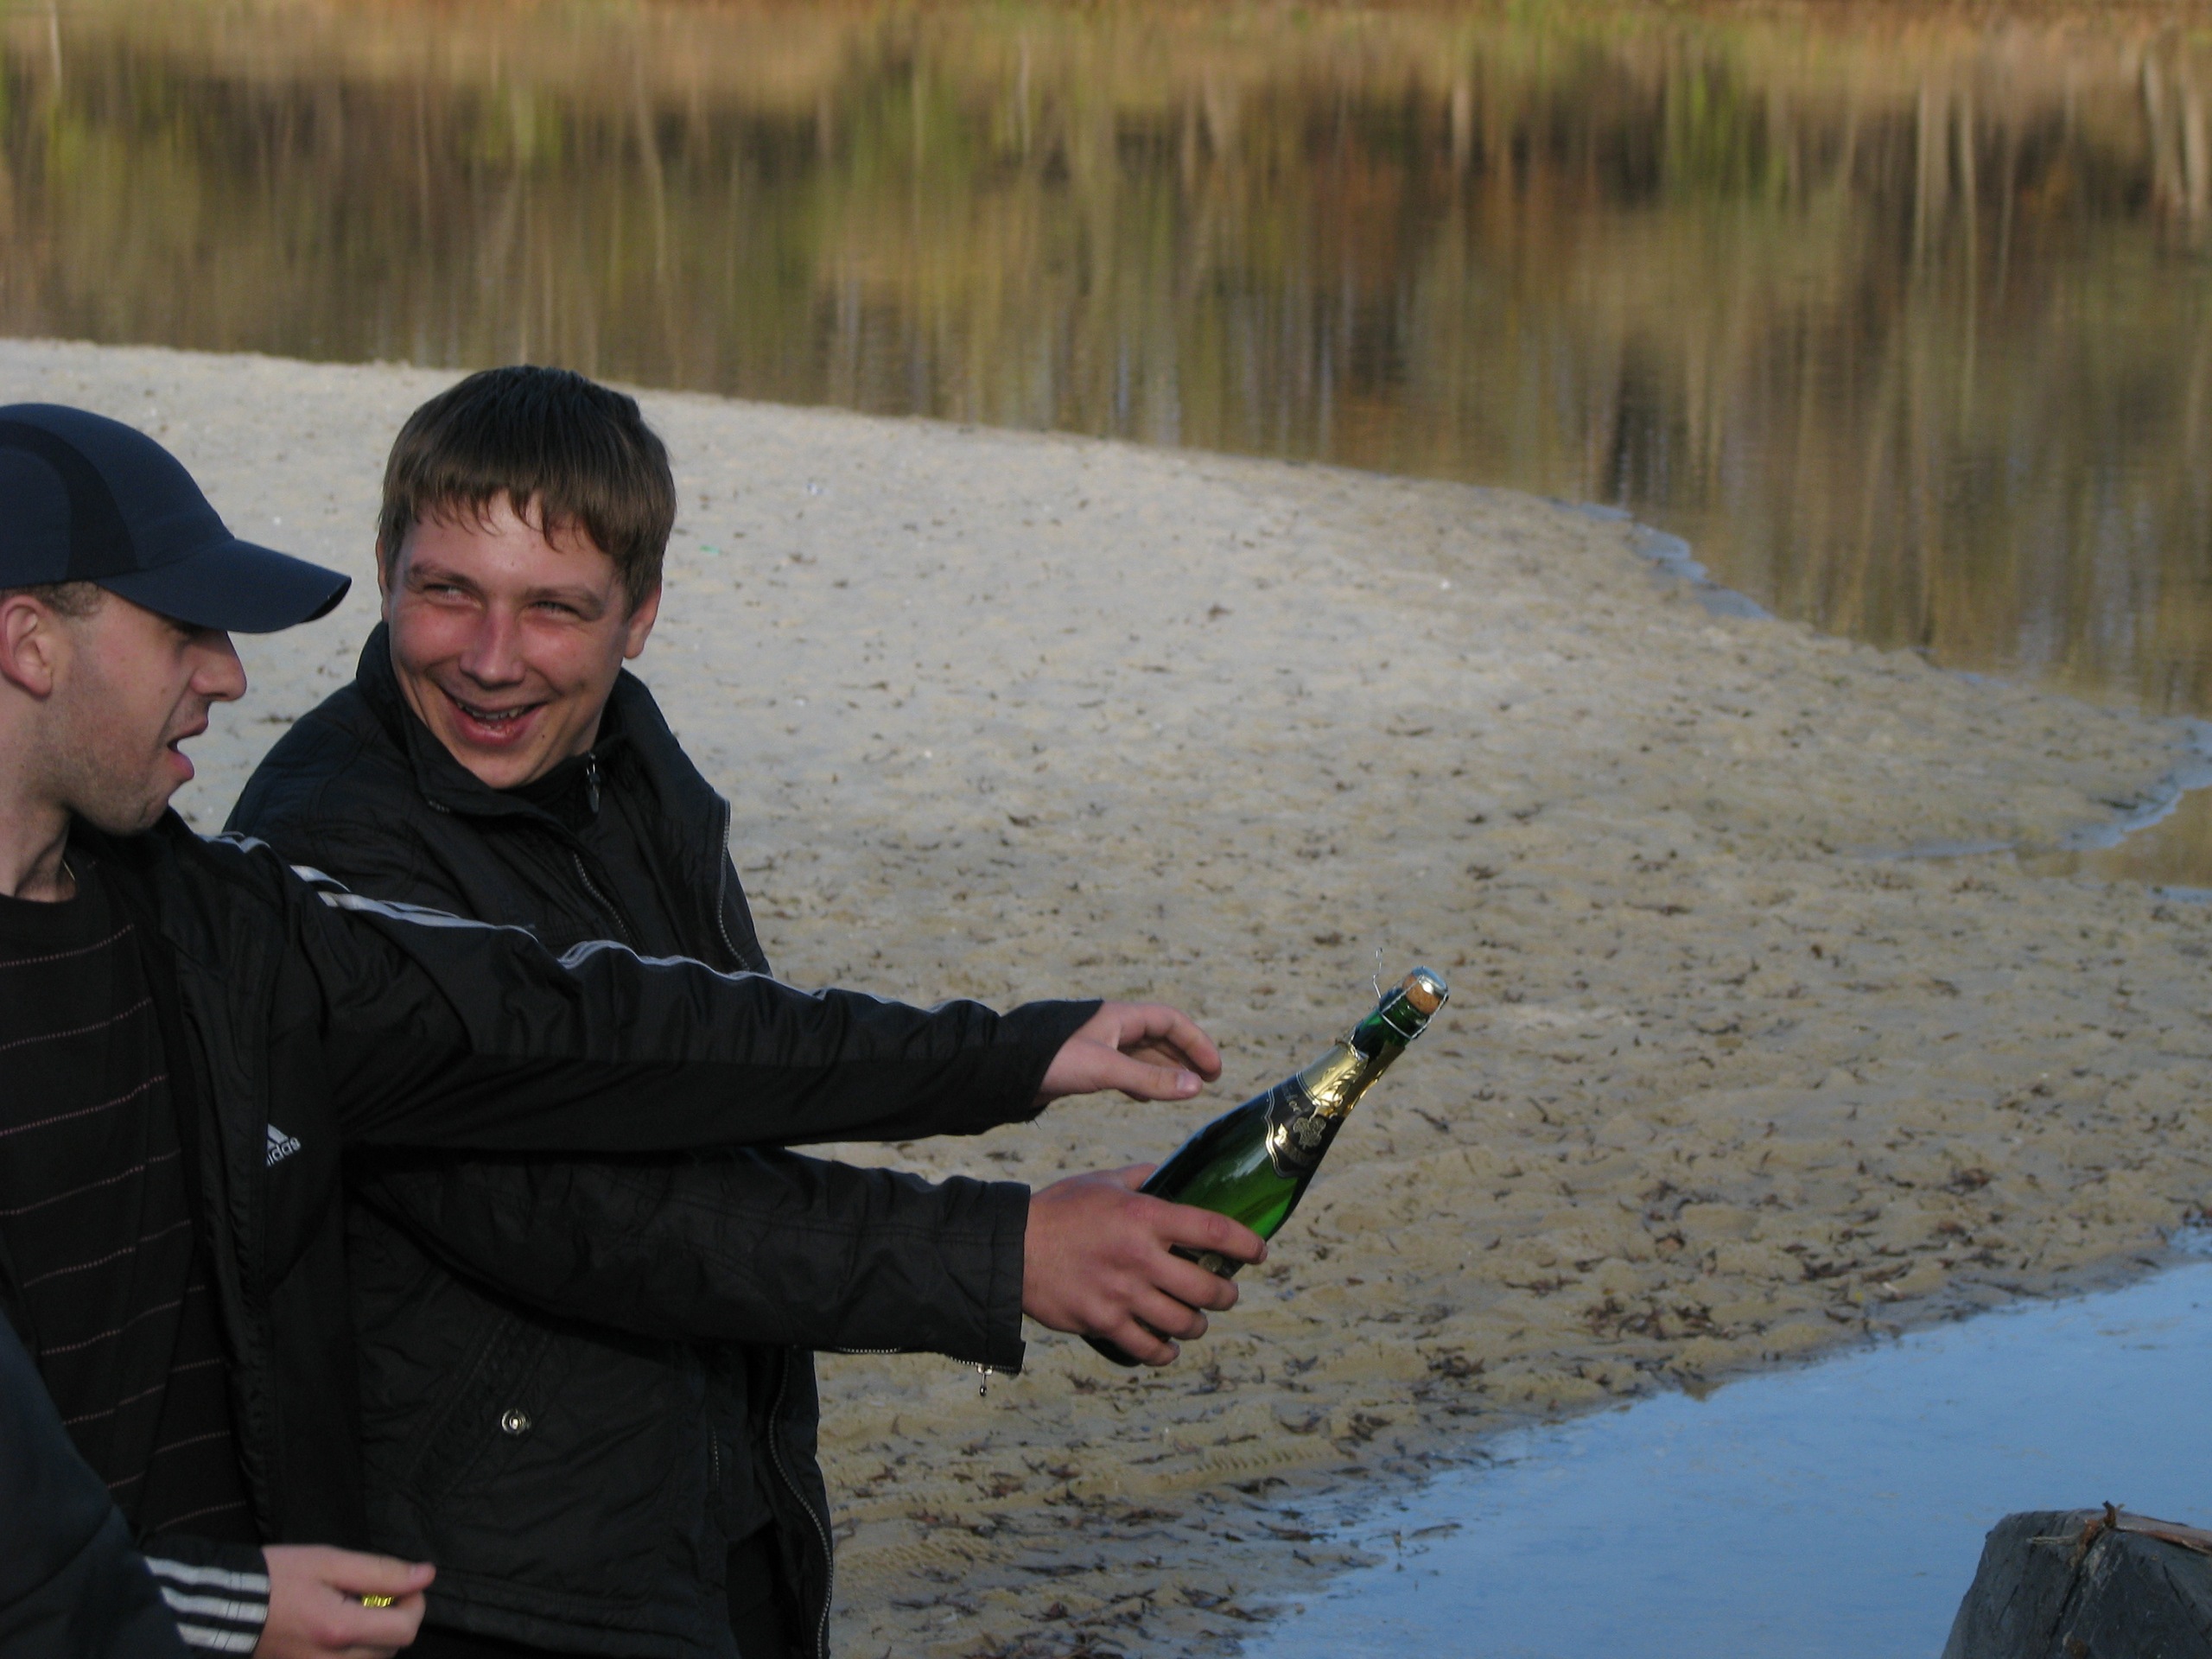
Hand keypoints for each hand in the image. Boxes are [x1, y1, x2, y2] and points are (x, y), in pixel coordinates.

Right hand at [255, 1546, 432, 1658]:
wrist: (227, 1606)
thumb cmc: (278, 1577)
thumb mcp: (331, 1562)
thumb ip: (382, 1572)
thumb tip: (426, 1576)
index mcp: (339, 1630)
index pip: (405, 1630)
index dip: (414, 1603)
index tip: (401, 1585)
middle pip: (392, 1648)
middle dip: (394, 1618)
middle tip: (372, 1593)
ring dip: (376, 1636)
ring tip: (353, 1609)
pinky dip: (355, 1649)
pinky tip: (340, 1628)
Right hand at [1022, 1165, 1266, 1364]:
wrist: (1013, 1247)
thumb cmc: (1060, 1209)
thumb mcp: (1103, 1181)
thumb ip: (1141, 1177)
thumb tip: (1167, 1172)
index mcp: (1146, 1217)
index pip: (1215, 1230)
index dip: (1247, 1244)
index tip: (1260, 1252)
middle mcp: (1141, 1257)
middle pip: (1209, 1288)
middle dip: (1226, 1294)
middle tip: (1226, 1292)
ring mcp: (1124, 1294)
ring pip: (1185, 1323)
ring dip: (1199, 1324)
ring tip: (1197, 1320)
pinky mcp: (1104, 1322)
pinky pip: (1149, 1348)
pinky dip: (1165, 1351)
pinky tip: (1168, 1347)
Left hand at [1036, 1002, 1221, 1106]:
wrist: (1004, 1068)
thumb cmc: (1052, 1060)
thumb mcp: (1106, 1069)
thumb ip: (1150, 1079)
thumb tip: (1196, 1087)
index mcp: (1119, 1017)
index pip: (1171, 1021)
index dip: (1196, 1042)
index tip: (1215, 1070)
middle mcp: (1112, 1026)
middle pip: (1160, 1036)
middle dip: (1186, 1056)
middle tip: (1209, 1081)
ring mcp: (1099, 1044)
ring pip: (1143, 1053)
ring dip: (1166, 1070)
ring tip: (1185, 1090)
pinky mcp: (1086, 1063)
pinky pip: (1125, 1067)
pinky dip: (1142, 1081)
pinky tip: (1145, 1098)